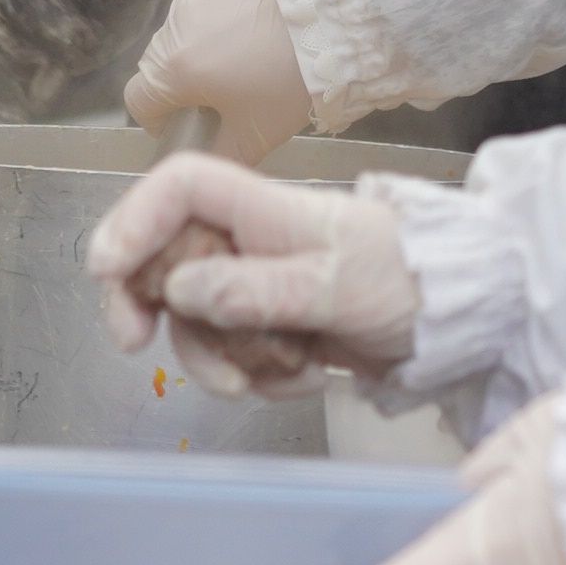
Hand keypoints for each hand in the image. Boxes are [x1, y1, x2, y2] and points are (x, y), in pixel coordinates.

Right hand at [84, 151, 418, 395]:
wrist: (457, 319)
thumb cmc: (407, 279)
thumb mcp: (332, 285)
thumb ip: (254, 289)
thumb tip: (181, 290)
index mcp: (263, 208)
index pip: (179, 189)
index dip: (133, 218)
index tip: (107, 269)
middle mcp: (251, 241)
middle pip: (165, 259)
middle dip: (150, 306)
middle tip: (134, 345)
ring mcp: (260, 286)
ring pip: (196, 321)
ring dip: (222, 359)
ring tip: (273, 375)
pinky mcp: (274, 327)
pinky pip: (236, 355)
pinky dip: (263, 375)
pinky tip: (307, 375)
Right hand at [122, 0, 313, 163]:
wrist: (338, 1)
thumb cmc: (296, 73)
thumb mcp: (262, 130)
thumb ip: (223, 155)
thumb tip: (207, 163)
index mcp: (173, 67)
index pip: (139, 101)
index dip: (162, 118)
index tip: (193, 120)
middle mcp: (173, 18)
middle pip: (165, 58)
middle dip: (192, 74)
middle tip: (238, 82)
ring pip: (189, 19)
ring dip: (211, 32)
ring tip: (261, 37)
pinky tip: (267, 2)